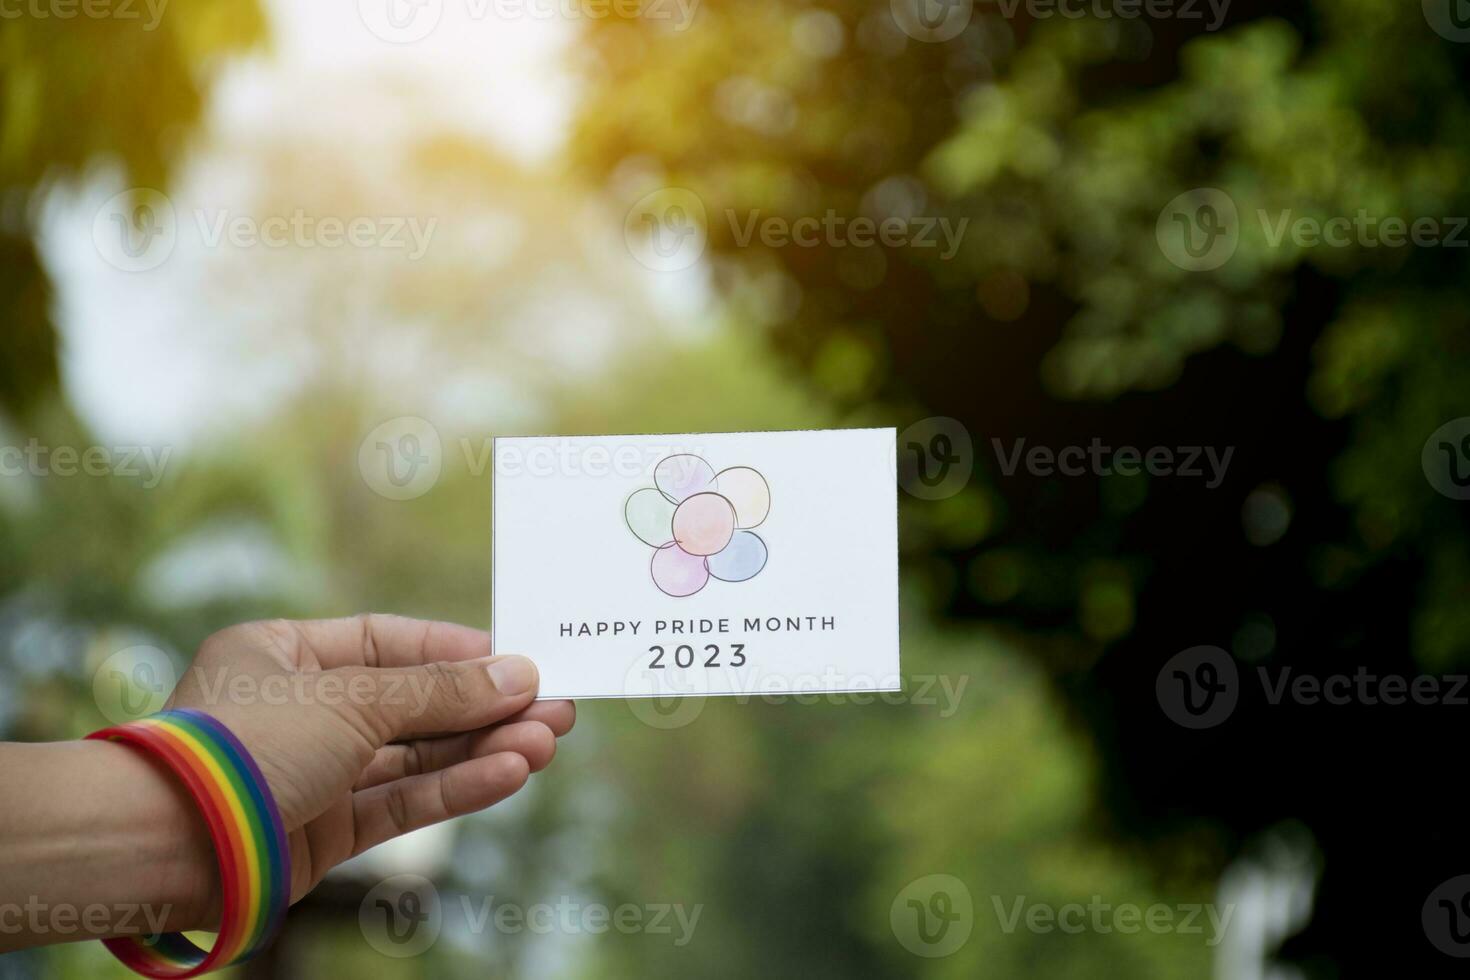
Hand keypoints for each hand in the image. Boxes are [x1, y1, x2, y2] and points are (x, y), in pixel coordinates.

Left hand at [164, 615, 572, 919]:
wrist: (168, 845)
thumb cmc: (243, 746)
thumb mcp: (352, 699)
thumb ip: (440, 692)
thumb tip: (518, 676)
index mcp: (282, 653)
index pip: (386, 642)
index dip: (455, 652)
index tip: (517, 660)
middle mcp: (298, 709)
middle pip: (411, 703)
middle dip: (484, 707)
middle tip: (555, 706)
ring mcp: (312, 773)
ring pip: (414, 756)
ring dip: (482, 748)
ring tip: (548, 741)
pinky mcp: (324, 831)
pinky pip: (402, 800)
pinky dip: (456, 787)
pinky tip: (509, 772)